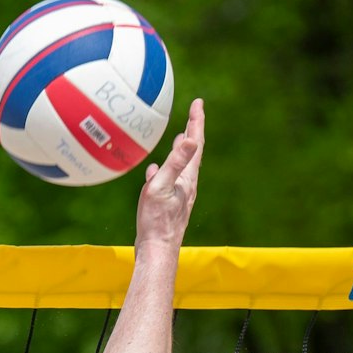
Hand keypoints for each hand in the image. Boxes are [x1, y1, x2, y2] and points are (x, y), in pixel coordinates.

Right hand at [136, 99, 203, 249]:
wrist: (157, 249)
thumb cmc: (157, 220)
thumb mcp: (162, 187)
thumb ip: (175, 163)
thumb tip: (189, 139)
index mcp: (187, 176)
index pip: (195, 142)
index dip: (196, 121)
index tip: (197, 103)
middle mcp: (187, 183)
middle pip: (191, 151)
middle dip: (192, 131)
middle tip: (192, 114)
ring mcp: (179, 194)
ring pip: (181, 165)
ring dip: (180, 150)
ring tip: (179, 138)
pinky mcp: (169, 204)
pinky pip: (168, 179)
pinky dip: (164, 169)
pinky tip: (154, 170)